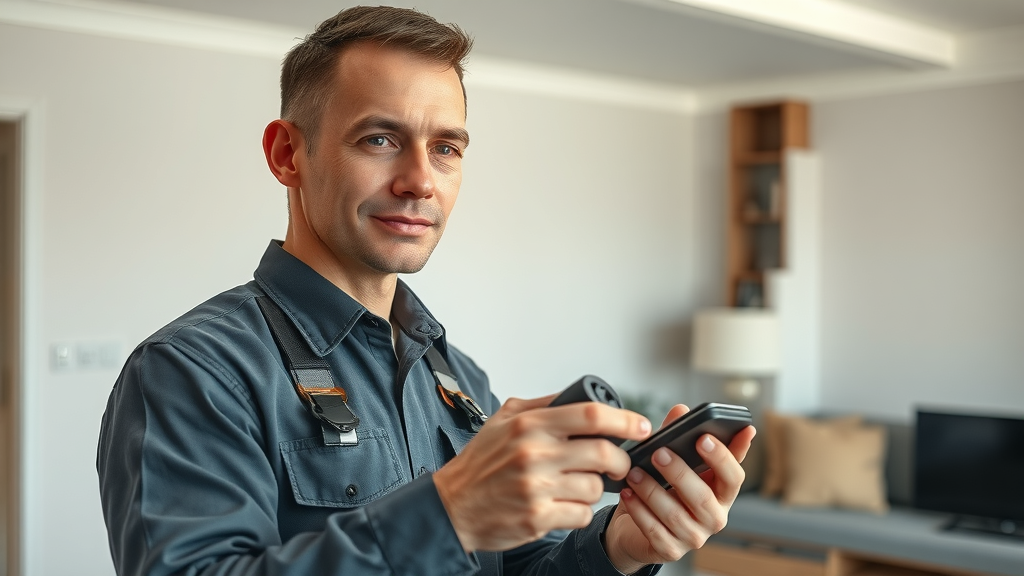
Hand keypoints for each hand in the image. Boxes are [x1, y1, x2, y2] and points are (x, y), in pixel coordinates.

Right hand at [433, 395, 652, 552]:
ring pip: (595, 487)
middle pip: (602, 452)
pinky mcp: (538, 518)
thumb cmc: (480, 463)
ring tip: (578, 486)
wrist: (452, 506)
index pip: (590, 415)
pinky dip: (580, 511)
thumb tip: (579, 396)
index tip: (640, 426)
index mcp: (529, 424)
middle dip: (620, 460)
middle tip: (618, 464)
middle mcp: (534, 453)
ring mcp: (536, 487)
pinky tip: (564, 505)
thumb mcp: (503, 420)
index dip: (624, 420)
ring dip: (596, 489)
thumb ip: (541, 404)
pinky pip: (581, 514)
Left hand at [603, 405, 755, 572]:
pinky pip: (655, 531)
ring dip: (652, 491)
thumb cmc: (661, 489)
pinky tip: (627, 494)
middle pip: (703, 497)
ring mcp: (694, 537)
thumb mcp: (672, 462)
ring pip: (675, 514)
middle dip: (679, 473)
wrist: (635, 527)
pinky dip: (639, 510)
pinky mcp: (671, 551)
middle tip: (659, 453)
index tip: (704, 437)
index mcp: (722, 492)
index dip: (722, 457)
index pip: (734, 476)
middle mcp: (714, 517)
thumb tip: (681, 409)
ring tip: (634, 473)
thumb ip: (678, 436)